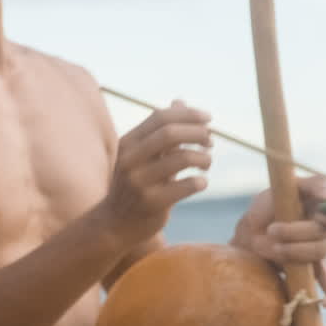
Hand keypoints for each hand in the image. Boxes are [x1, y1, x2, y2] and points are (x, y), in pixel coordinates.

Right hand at [99, 100, 212, 246]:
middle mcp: (130, 160)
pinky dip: (199, 181)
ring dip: (203, 158)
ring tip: (206, 163)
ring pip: (181, 158)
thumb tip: (180, 101)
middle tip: (210, 141)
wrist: (115, 224)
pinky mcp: (151, 203)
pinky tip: (201, 182)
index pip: (160, 117)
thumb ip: (162, 131)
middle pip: (170, 134)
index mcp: (128, 143)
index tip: (208, 119)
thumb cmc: (135, 185)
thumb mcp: (143, 155)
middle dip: (197, 133)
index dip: (188, 114)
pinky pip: (185, 186)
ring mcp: (139, 182)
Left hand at [231, 176, 325, 307]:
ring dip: (292, 250)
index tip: (317, 215)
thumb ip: (313, 185)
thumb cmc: (268, 207)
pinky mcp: (310, 270)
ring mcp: (320, 252)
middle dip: (297, 233)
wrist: (248, 233)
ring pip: (319, 253)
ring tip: (272, 247)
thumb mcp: (285, 187)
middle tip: (273, 229)